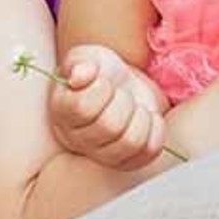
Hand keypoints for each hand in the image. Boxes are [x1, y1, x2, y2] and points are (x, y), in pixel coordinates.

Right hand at [46, 44, 168, 170]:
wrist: (121, 86)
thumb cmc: (100, 72)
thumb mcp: (86, 57)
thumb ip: (80, 62)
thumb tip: (79, 75)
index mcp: (63, 112)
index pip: (83, 108)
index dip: (100, 90)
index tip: (103, 81)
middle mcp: (78, 139)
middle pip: (110, 126)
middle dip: (124, 101)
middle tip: (121, 93)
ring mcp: (104, 155)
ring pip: (131, 142)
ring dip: (140, 116)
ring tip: (135, 106)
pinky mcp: (129, 161)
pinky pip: (150, 150)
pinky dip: (155, 128)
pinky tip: (146, 116)